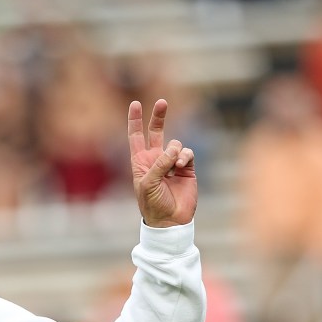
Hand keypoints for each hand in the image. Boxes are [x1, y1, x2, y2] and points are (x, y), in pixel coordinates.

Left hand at [128, 99, 196, 227]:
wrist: (170, 220)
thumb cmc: (152, 204)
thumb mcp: (148, 183)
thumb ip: (159, 164)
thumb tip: (174, 148)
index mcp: (140, 162)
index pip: (136, 137)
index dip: (135, 121)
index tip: (135, 103)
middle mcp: (155, 160)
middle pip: (156, 132)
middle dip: (158, 117)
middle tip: (162, 102)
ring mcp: (171, 163)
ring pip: (176, 144)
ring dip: (175, 152)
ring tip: (174, 167)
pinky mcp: (187, 168)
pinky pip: (187, 153)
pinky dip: (184, 157)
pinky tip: (181, 167)